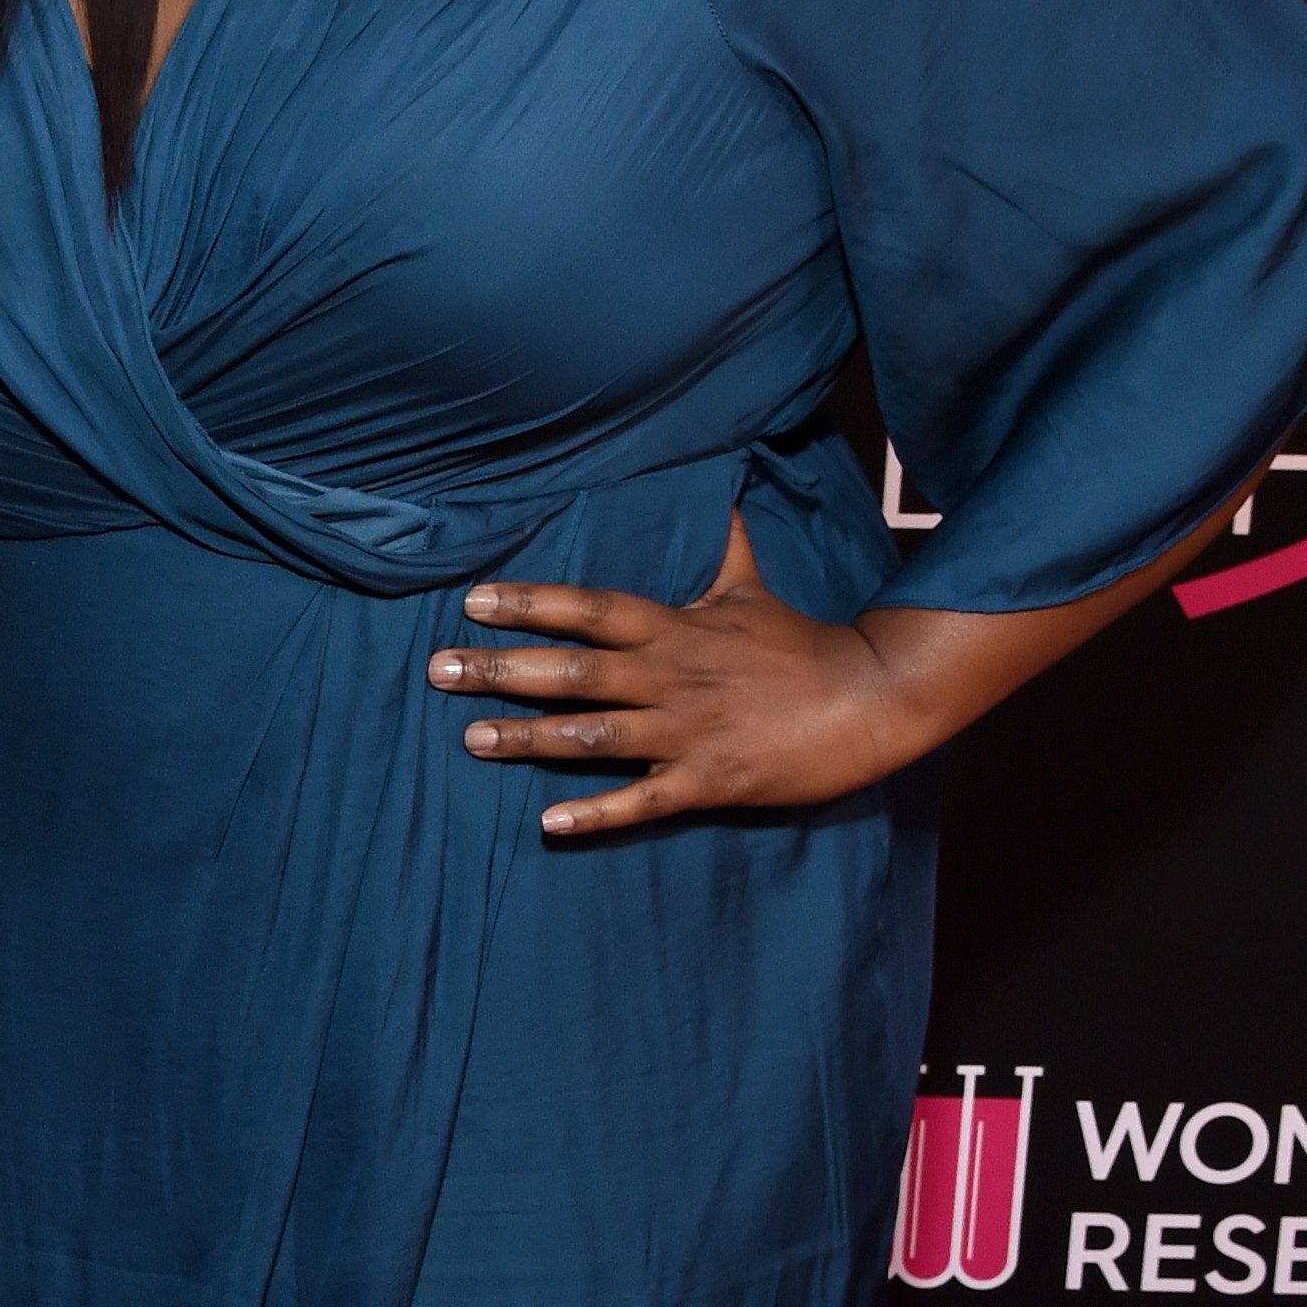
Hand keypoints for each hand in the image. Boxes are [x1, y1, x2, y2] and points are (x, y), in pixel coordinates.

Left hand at [429, 475, 1266, 844]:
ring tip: (470, 741)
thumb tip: (721, 482)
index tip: (473, 602)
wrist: (869, 699)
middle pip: (572, 672)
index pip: (589, 609)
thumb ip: (722, 542)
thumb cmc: (802, 644)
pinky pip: (642, 801)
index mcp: (675, 628)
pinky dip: (596, 814)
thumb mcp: (752, 586)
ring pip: (593, 736)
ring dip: (528, 739)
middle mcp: (670, 676)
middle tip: (437, 670)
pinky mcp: (708, 781)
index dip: (530, 604)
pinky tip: (549, 824)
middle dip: (500, 671)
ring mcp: (686, 731)